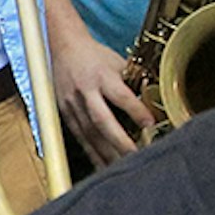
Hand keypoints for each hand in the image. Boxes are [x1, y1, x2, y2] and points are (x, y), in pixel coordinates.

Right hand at [42, 0, 149, 158]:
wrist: (61, 48)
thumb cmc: (94, 55)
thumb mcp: (117, 62)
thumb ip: (132, 81)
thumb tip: (152, 100)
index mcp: (101, 76)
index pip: (120, 96)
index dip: (136, 110)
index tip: (150, 124)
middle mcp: (85, 91)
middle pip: (102, 121)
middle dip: (119, 140)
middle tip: (136, 155)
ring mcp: (71, 104)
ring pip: (89, 133)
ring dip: (105, 152)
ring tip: (121, 166)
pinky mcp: (64, 113)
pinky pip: (78, 136)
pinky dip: (90, 152)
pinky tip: (100, 164)